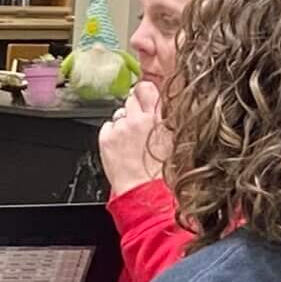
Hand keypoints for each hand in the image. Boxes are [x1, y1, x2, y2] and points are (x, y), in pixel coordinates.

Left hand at [99, 79, 169, 195]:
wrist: (144, 193)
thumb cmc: (162, 174)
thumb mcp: (174, 141)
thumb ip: (164, 120)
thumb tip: (160, 110)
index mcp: (159, 118)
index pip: (146, 88)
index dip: (143, 91)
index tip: (143, 95)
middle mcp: (138, 119)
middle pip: (131, 99)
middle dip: (134, 109)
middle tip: (138, 126)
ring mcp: (120, 128)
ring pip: (119, 114)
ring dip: (123, 123)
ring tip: (130, 142)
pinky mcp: (106, 138)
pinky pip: (107, 127)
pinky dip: (112, 134)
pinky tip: (120, 148)